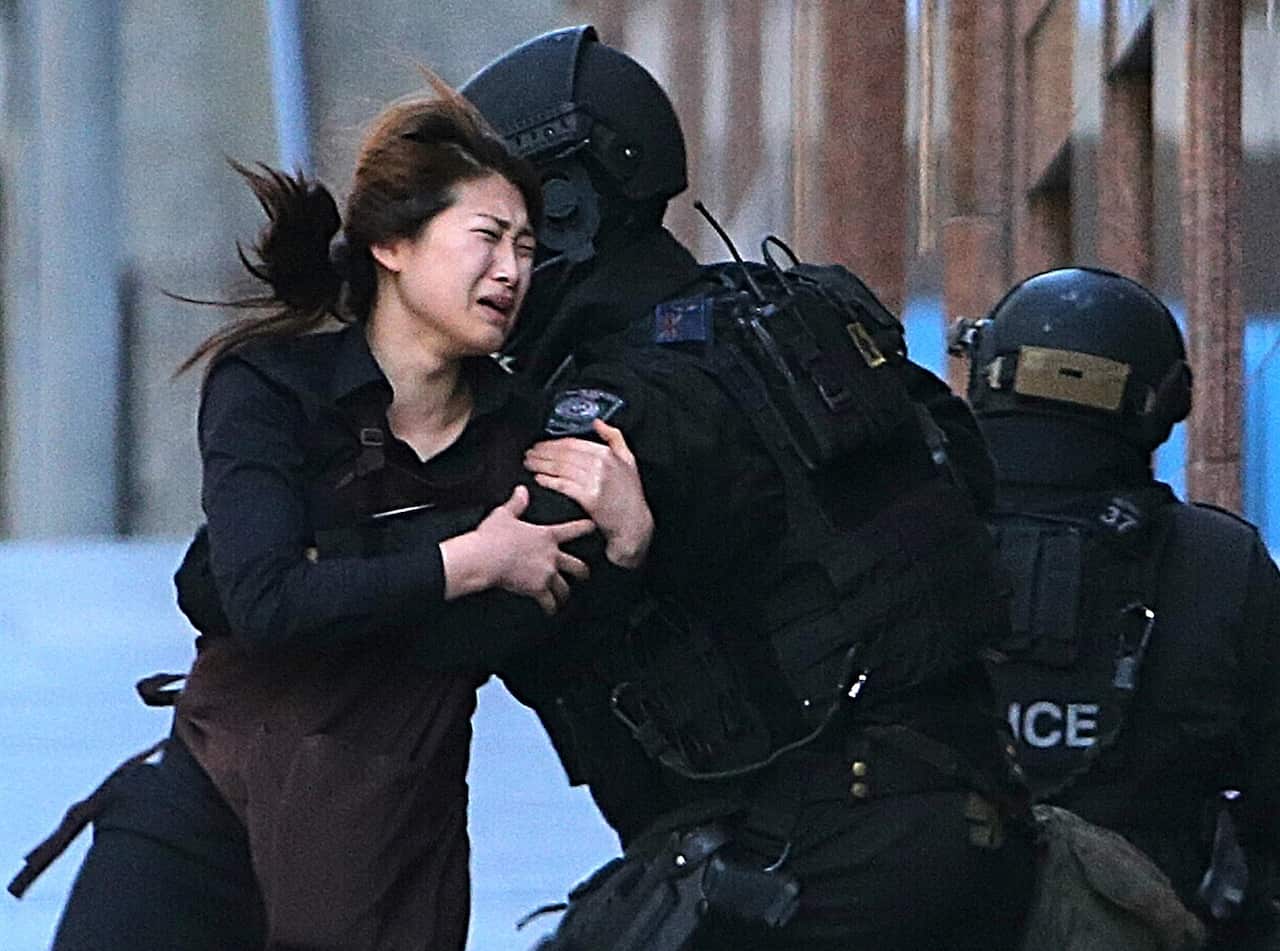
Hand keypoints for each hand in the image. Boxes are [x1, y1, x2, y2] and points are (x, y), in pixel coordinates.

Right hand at [441, 485, 593, 614]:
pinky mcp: (537, 589)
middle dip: (583, 572)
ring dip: (565, 593)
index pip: (574, 530)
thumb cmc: (493, 536)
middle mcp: (552, 555)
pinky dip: (551, 608)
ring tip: (564, 598)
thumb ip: (517, 503)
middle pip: (578, 566)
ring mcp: (546, 573)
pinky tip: (551, 611)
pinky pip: (550, 602)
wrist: (485, 558)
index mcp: (547, 535)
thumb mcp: (505, 515)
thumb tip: (521, 490)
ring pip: (565, 587)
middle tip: (584, 575)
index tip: (593, 528)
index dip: (586, 528)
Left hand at [524, 419, 653, 568]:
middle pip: (563, 454)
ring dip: (541, 464)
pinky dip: (549, 481)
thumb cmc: (630, 495)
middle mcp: (601, 465)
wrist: (633, 524)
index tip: (541, 444)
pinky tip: (539, 479)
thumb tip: (598, 422)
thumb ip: (614, 437)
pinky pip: (563, 486)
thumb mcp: (629, 460)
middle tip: (529, 453)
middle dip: (542, 452)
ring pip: (561, 468)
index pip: (573, 443)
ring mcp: (594, 481)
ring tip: (529, 464)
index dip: (553, 443)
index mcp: (608, 453)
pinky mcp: (588, 498)